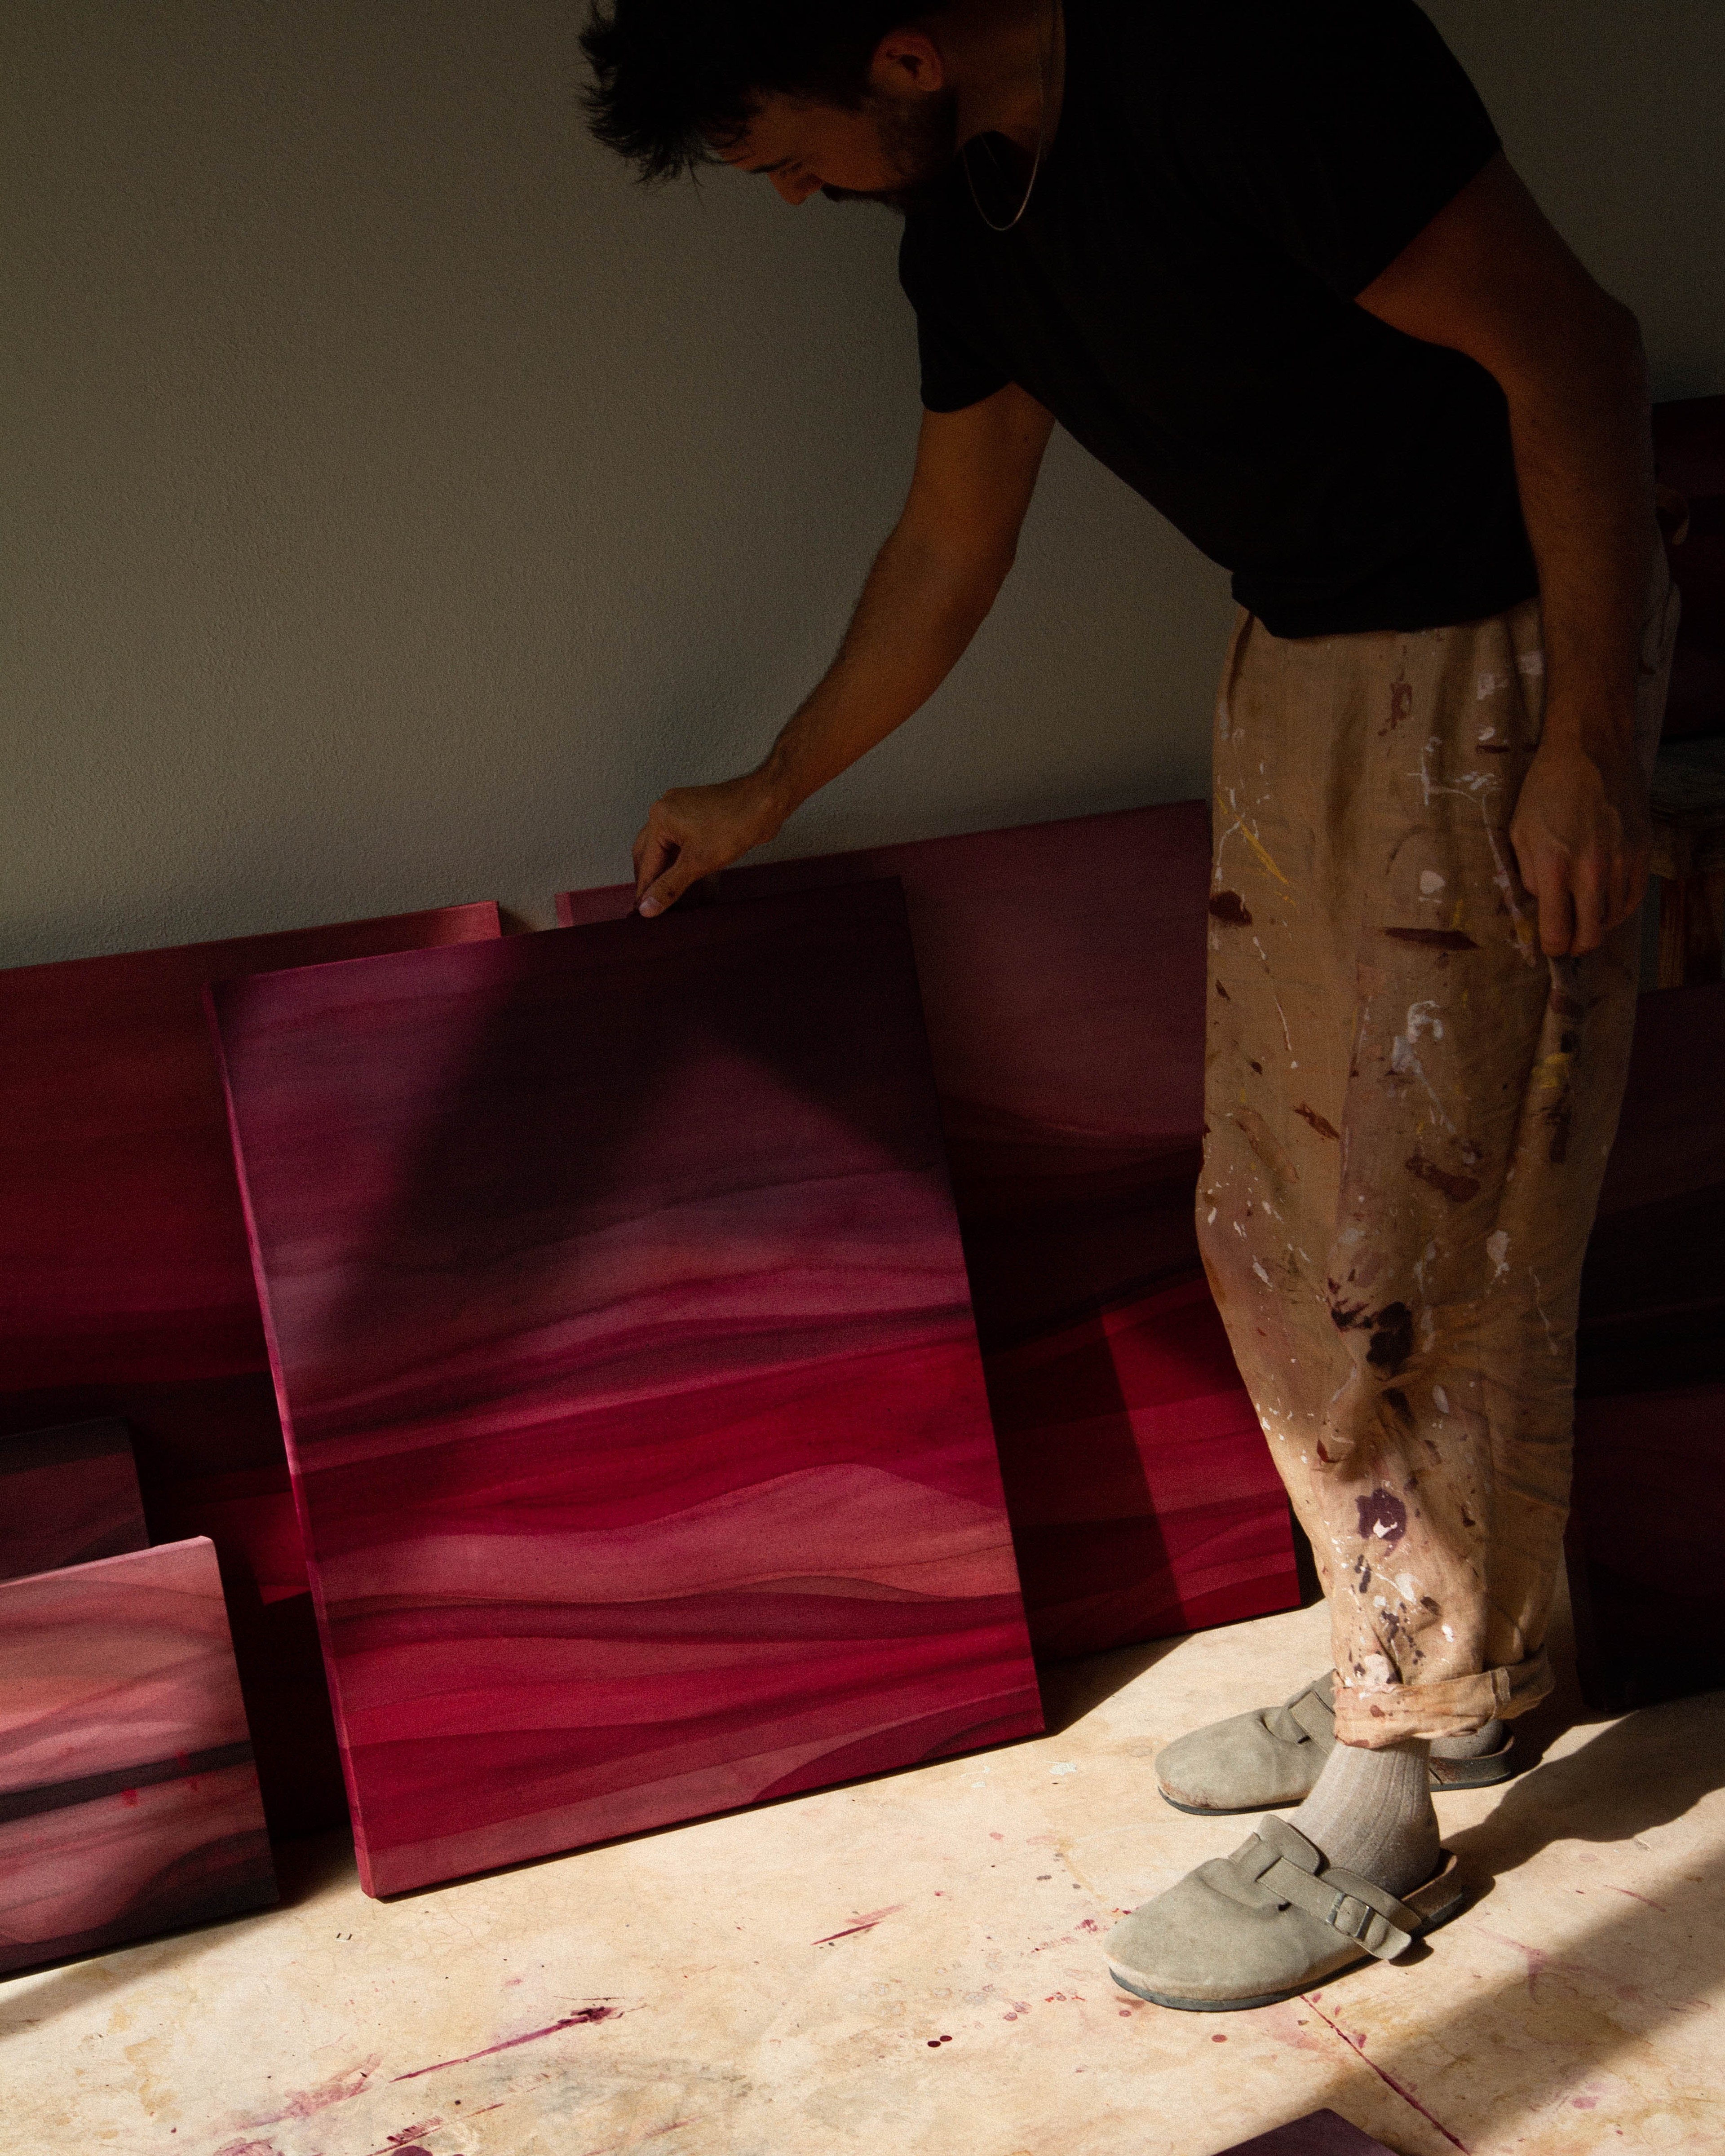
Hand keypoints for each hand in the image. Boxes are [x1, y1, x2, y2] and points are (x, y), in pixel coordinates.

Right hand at [632, 771, 790, 916]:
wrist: (767, 803)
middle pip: (652, 856)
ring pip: (671, 853)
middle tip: (652, 908)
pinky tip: (701, 894)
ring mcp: (684, 815)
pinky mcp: (701, 820)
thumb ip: (670, 886)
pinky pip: (688, 848)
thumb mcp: (698, 862)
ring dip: (673, 878)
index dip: (644, 891)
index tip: (642, 913)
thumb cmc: (735, 823)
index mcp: (660, 819)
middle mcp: (667, 813)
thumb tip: (647, 908)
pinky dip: (691, 869)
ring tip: (674, 904)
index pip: (646, 863)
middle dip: (653, 883)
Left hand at [1508, 734, 1650, 956]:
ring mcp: (1622, 862)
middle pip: (1590, 936)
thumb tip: (1540, 908)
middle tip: (1567, 939)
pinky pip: (1633, 898)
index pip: (1557, 933)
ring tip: (1583, 915)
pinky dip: (1618, 908)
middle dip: (1576, 945)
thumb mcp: (1519, 833)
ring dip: (1597, 925)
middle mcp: (1592, 871)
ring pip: (1614, 919)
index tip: (1550, 946)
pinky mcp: (1643, 852)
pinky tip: (1605, 901)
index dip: (1552, 948)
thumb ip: (1529, 876)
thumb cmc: (1546, 790)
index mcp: (1555, 868)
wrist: (1591, 750)